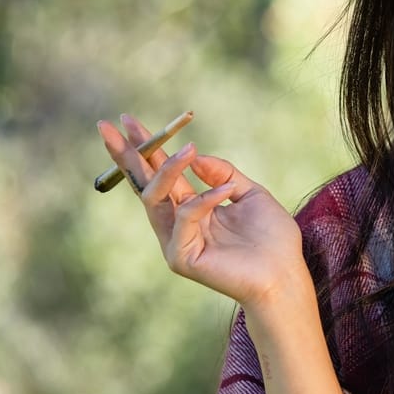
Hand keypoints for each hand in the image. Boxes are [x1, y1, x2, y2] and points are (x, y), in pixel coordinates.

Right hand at [97, 114, 305, 308]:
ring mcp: (176, 241)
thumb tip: (193, 154)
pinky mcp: (181, 257)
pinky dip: (205, 199)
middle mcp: (178, 223)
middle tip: (108, 126)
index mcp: (192, 208)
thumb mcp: (250, 193)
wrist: (285, 272)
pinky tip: (226, 193)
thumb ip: (222, 173)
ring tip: (188, 150)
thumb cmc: (272, 238)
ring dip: (168, 169)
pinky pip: (185, 216)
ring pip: (155, 197)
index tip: (127, 120)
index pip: (161, 175)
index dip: (145, 149)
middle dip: (126, 154)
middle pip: (143, 184)